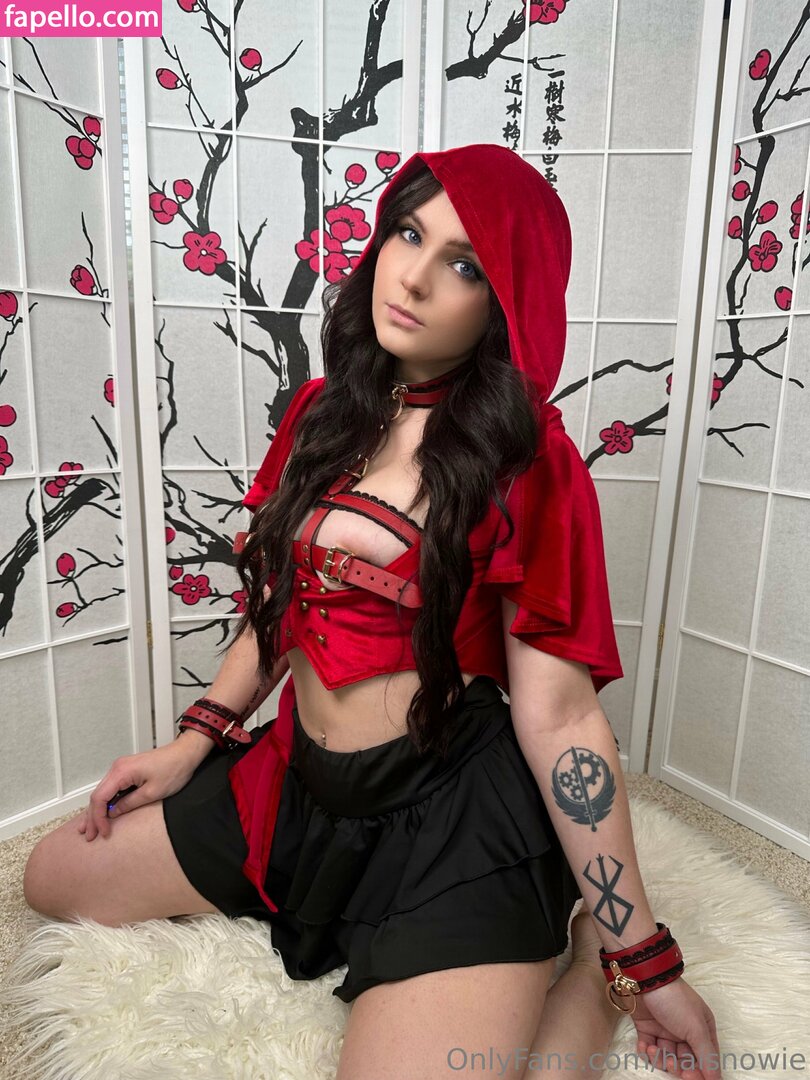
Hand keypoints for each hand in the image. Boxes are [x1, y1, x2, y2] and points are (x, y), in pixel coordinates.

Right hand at [76, 742, 201, 841]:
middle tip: (89, 835)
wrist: (186, 753)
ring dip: (97, 810)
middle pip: (97, 795)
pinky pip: (111, 788)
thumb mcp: (152, 793)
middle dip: (92, 817)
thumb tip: (114, 813)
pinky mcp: (127, 770)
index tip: (103, 832)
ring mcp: (121, 768)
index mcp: (121, 772)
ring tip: (91, 828)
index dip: (99, 818)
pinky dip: (106, 802)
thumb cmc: (174, 769)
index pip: (99, 798)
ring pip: (102, 792)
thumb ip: (129, 804)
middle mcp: (117, 768)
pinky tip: (103, 813)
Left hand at [630, 978, 720, 1078]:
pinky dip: (646, 1051)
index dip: (699, 1073)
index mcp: (702, 1031)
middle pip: (685, 1062)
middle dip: (677, 1065)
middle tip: (670, 1063)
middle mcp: (685, 1033)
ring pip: (666, 1057)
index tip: (688, 1076)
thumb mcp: (696, 1028)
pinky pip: (649, 1049)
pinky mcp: (647, 1029)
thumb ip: (707, 1056)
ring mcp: (665, 1031)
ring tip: (653, 1048)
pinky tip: (645, 1044)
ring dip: (659, 1058)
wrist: (645, 980)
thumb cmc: (675, 1001)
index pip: (706, 1060)